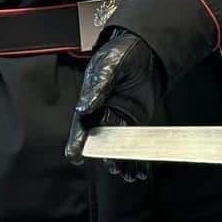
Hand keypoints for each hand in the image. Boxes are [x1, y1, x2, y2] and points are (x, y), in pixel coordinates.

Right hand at [64, 31, 166, 182]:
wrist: (147, 47)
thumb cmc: (122, 51)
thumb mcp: (109, 64)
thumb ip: (99, 86)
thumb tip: (84, 106)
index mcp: (91, 99)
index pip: (81, 123)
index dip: (76, 140)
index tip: (74, 156)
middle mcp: (103, 112)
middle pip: (101, 139)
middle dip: (106, 155)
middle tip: (113, 166)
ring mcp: (120, 117)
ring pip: (118, 144)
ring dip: (123, 160)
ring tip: (128, 174)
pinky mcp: (137, 119)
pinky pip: (136, 141)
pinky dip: (139, 156)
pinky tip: (141, 170)